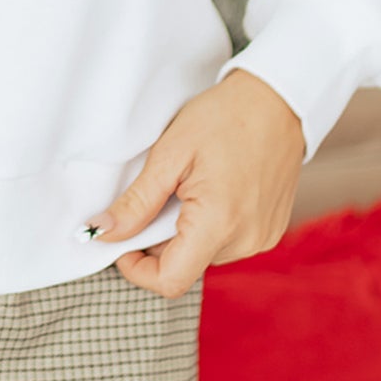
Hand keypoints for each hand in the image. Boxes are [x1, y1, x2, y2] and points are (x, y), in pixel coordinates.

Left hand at [88, 69, 306, 295]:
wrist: (278, 99)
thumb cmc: (224, 117)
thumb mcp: (170, 154)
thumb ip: (136, 202)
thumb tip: (102, 232)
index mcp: (219, 224)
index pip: (169, 281)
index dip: (137, 269)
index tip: (122, 240)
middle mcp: (246, 241)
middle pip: (184, 266)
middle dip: (158, 241)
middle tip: (156, 195)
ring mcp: (262, 238)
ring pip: (203, 255)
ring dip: (184, 232)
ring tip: (187, 187)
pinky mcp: (269, 231)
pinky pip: (225, 243)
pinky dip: (207, 226)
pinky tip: (210, 190)